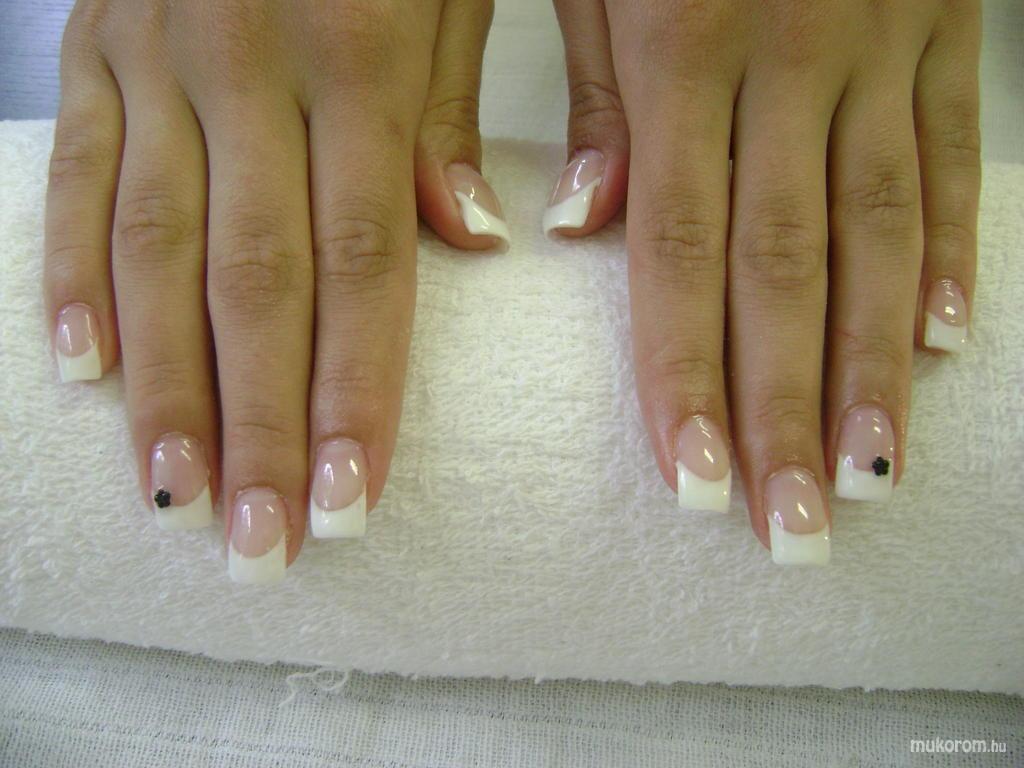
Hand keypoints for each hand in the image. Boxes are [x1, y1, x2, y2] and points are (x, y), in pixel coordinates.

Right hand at [45, 0, 505, 582]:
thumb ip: (457, 114)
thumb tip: (473, 244)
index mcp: (360, 56)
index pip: (364, 266)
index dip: (354, 396)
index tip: (350, 506)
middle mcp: (249, 68)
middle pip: (255, 286)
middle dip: (256, 429)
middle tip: (262, 547)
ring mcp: (156, 59)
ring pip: (155, 252)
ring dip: (164, 388)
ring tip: (177, 498)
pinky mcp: (93, 48)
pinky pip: (73, 176)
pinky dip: (72, 276)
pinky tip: (84, 372)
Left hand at [547, 0, 979, 563]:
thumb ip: (585, 91)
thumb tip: (575, 229)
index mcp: (685, 41)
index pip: (680, 253)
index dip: (690, 377)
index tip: (697, 484)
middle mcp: (791, 59)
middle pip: (787, 273)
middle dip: (790, 411)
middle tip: (791, 529)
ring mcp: (880, 43)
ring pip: (880, 234)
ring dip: (878, 367)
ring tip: (869, 474)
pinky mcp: (941, 25)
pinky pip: (949, 155)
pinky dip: (949, 253)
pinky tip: (947, 343)